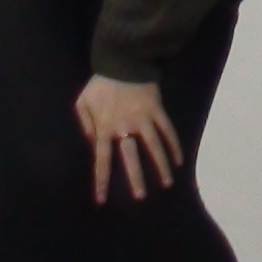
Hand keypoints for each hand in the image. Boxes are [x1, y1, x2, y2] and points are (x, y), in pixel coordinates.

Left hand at [75, 75, 182, 202]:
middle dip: (135, 178)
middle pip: (130, 156)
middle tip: (140, 197)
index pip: (102, 159)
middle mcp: (124, 126)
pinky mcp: (156, 110)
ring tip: (166, 183)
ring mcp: (142, 118)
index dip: (101, 180)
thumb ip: (85, 124)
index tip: (101, 199)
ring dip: (161, 166)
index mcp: (104, 127)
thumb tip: (91, 143)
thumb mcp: (83, 102)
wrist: (122, 61)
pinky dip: (174, 145)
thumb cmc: (100, 84)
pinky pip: (167, 130)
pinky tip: (179, 160)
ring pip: (154, 146)